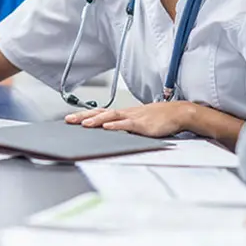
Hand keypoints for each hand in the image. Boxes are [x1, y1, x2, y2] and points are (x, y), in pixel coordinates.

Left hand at [64, 101, 193, 137]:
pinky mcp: (143, 125)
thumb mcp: (138, 121)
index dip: (85, 115)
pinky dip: (116, 125)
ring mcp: (134, 118)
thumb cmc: (159, 118)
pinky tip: (107, 127)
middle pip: (101, 113)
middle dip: (84, 117)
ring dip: (97, 120)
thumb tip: (112, 132)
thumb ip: (125, 126)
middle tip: (69, 120)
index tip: (70, 118)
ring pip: (111, 117)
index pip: (100, 112)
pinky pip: (127, 124)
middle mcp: (126, 113)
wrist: (177, 113)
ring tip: (84, 124)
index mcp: (124, 113)